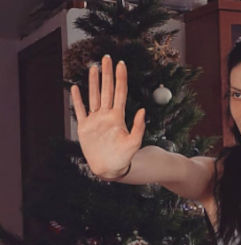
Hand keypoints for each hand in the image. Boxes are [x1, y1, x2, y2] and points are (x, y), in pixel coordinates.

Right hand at [70, 55, 144, 178]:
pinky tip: (76, 88)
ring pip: (94, 96)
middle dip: (107, 74)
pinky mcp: (85, 127)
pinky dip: (77, 100)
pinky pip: (80, 110)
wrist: (109, 169)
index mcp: (118, 117)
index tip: (121, 64)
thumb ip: (138, 127)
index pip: (119, 93)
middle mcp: (106, 115)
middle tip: (107, 57)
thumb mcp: (134, 144)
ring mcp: (95, 120)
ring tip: (94, 67)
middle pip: (106, 90)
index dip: (120, 78)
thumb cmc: (124, 158)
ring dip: (94, 82)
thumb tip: (142, 110)